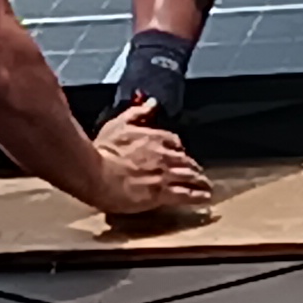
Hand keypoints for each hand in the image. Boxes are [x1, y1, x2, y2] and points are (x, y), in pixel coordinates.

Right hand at [87, 97, 212, 216]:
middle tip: (198, 172)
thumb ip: (137, 113)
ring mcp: (165, 175)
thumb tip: (152, 103)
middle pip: (187, 160)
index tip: (180, 153)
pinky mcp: (162, 193)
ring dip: (200, 181)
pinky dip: (199, 196)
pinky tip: (205, 198)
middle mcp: (164, 155)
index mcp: (155, 137)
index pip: (175, 141)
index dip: (179, 149)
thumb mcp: (118, 125)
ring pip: (190, 176)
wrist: (96, 174)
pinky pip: (187, 194)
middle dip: (193, 166)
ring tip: (206, 186)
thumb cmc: (103, 150)